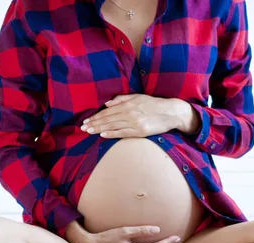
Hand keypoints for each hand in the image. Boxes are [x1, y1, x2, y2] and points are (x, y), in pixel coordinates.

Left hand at [80, 94, 197, 137]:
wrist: (171, 112)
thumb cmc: (154, 104)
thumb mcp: (138, 97)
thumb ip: (122, 99)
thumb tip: (107, 104)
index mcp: (128, 104)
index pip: (108, 111)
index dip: (96, 116)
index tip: (86, 121)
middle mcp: (129, 112)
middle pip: (108, 119)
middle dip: (94, 123)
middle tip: (83, 128)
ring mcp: (135, 122)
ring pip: (113, 125)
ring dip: (99, 129)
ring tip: (89, 131)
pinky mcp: (141, 131)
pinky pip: (123, 133)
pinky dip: (112, 133)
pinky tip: (102, 135)